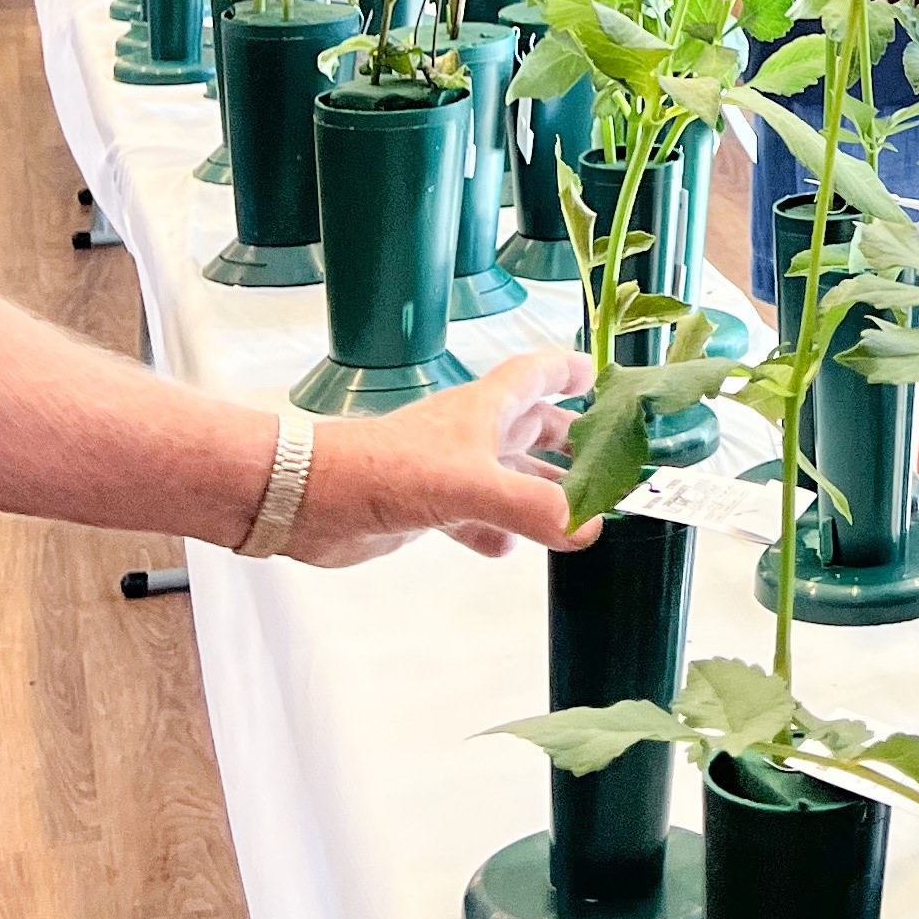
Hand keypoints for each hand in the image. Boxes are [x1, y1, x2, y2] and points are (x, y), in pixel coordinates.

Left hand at [295, 350, 599, 563]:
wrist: (308, 500)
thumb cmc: (382, 469)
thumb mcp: (468, 484)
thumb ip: (530, 506)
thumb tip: (589, 526)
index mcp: (484, 411)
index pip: (534, 375)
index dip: (566, 371)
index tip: (598, 376)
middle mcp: (471, 436)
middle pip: (531, 428)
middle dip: (569, 440)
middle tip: (610, 456)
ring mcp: (449, 473)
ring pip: (509, 476)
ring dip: (541, 491)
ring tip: (579, 511)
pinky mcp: (427, 509)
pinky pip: (475, 519)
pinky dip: (497, 532)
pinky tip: (510, 547)